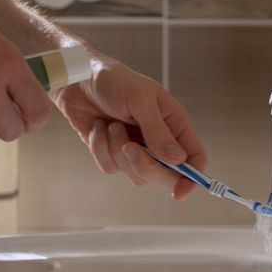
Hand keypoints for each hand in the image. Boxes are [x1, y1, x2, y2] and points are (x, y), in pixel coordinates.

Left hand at [50, 55, 206, 200]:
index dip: (192, 178)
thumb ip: (158, 131)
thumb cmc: (114, 79)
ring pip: (136, 175)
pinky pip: (111, 167)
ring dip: (118, 151)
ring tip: (111, 125)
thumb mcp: (140, 99)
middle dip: (146, 165)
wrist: (77, 79)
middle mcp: (159, 140)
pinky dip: (101, 149)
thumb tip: (177, 160)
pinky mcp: (113, 153)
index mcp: (175, 124)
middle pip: (166, 174)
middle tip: (129, 147)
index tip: (180, 192)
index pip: (195, 158)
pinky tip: (98, 128)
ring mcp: (136, 149)